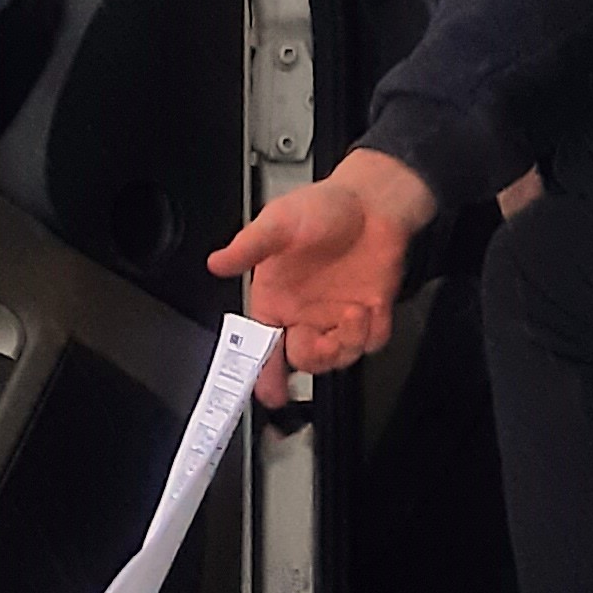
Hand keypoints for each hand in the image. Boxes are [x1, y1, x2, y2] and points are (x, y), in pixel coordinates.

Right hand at [209, 148, 437, 399]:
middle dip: (311, 359)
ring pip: (338, 357)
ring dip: (345, 343)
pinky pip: (370, 342)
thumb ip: (248, 246)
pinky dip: (370, 334)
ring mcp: (338, 315)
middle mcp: (305, 312)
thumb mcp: (278, 223)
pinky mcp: (371, 312)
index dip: (263, 374)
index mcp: (276, 298)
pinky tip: (369, 311)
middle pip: (303, 361)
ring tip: (352, 312)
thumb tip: (217, 262)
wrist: (374, 200)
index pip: (263, 347)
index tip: (267, 392)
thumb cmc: (324, 205)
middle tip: (318, 339)